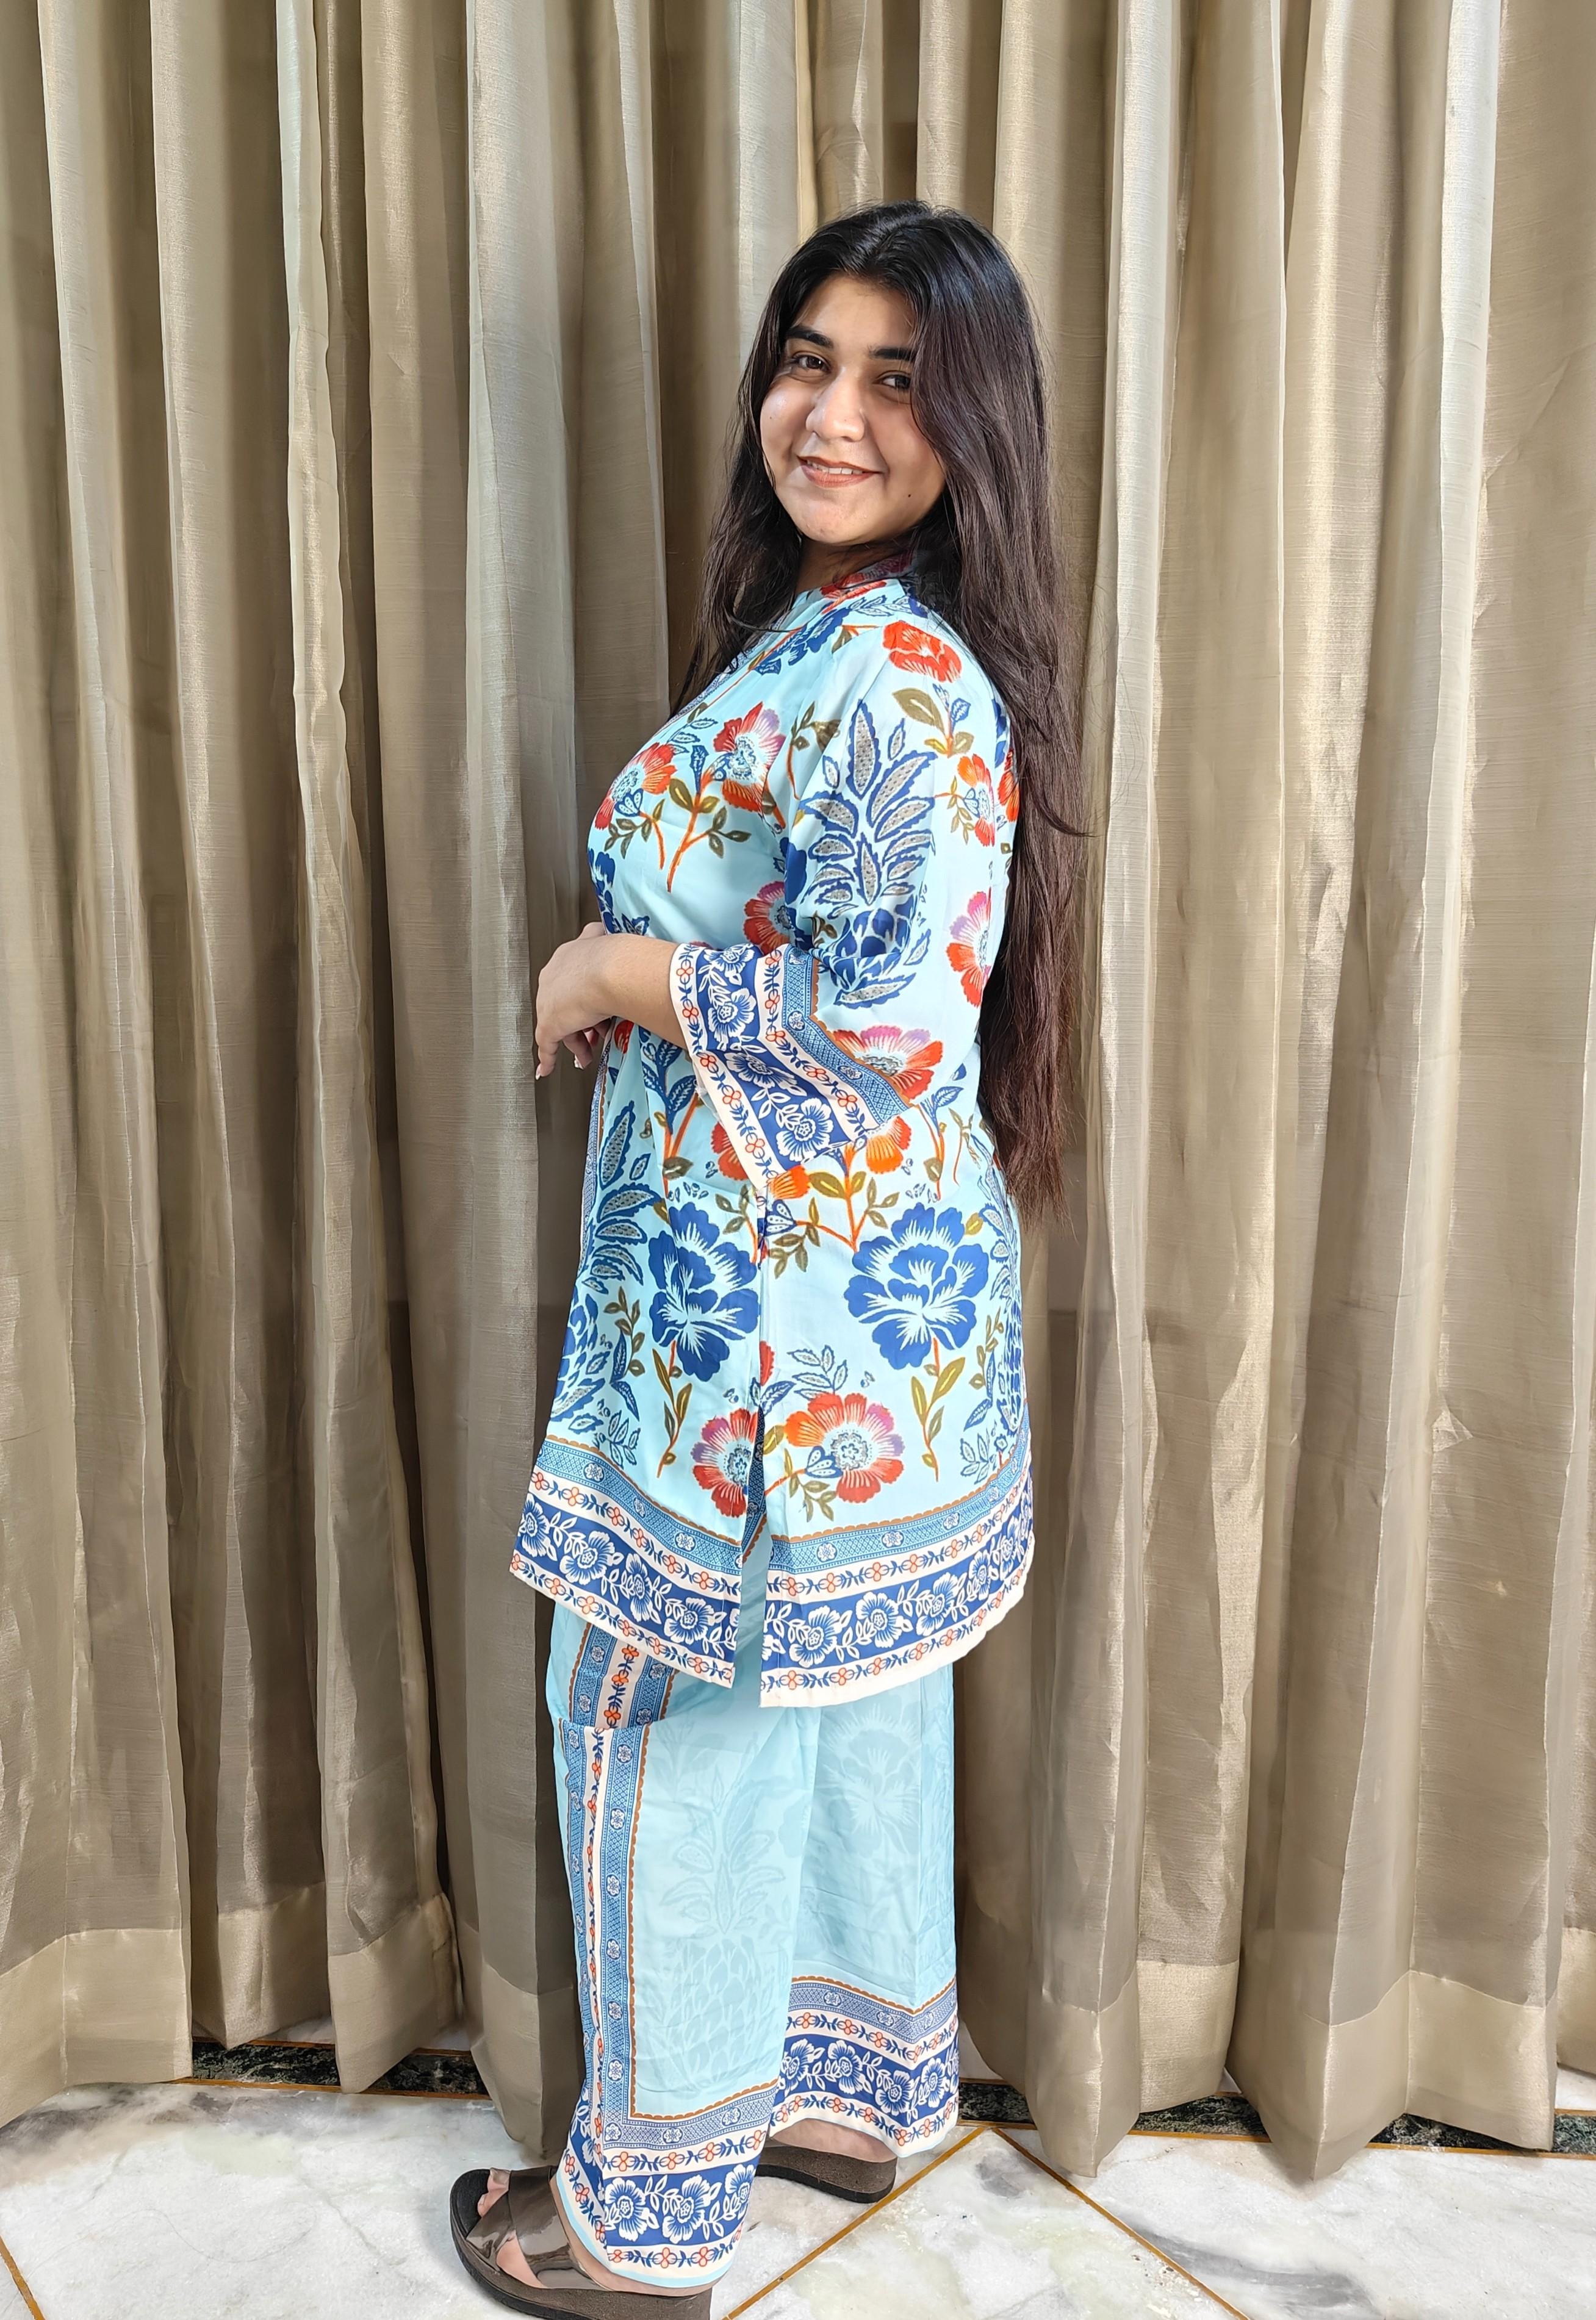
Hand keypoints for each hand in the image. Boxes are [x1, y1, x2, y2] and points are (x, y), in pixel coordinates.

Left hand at [537, 922, 613, 1077]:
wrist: (612, 970)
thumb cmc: (621, 962)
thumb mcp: (620, 957)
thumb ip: (619, 963)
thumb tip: (635, 964)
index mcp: (571, 955)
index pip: (574, 981)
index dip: (587, 999)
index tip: (597, 1010)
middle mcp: (555, 974)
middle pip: (567, 1004)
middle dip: (582, 1023)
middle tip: (596, 1036)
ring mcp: (549, 1000)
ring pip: (562, 1025)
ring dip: (577, 1042)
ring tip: (589, 1054)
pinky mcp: (549, 1023)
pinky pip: (546, 1045)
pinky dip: (547, 1058)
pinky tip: (546, 1068)